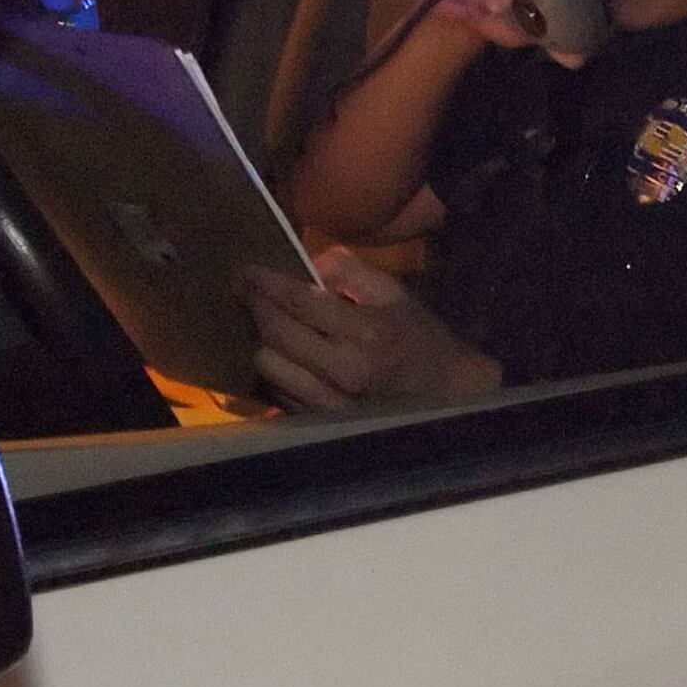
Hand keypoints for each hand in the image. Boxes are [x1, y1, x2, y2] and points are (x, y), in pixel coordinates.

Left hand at [243, 248, 503, 410]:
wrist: (443, 395)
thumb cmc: (416, 338)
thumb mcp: (395, 294)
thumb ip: (352, 272)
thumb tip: (310, 264)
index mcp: (366, 333)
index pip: (300, 302)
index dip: (266, 283)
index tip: (245, 270)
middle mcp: (343, 371)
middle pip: (276, 335)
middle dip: (255, 306)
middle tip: (243, 288)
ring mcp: (330, 403)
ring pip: (269, 367)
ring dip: (262, 340)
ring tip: (265, 322)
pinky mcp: (320, 422)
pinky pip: (278, 392)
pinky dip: (274, 370)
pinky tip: (281, 354)